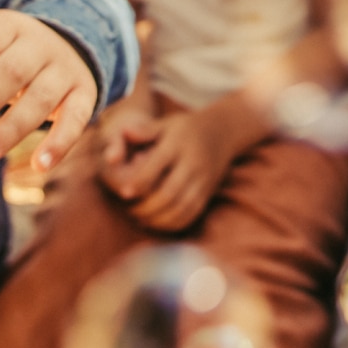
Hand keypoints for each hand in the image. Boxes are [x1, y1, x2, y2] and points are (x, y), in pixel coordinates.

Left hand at [0, 10, 96, 169]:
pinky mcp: (85, 93)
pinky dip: (62, 141)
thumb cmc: (1, 56)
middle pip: (11, 73)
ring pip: (41, 99)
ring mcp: (64, 69)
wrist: (67, 43)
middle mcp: (39, 45)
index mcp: (7, 27)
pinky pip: (77, 117)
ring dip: (11, 129)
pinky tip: (40, 165)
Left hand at [99, 104, 241, 232]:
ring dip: (157, 219)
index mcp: (178, 145)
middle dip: (145, 207)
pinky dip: (172, 224)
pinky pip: (191, 214)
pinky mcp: (208, 192)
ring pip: (180, 208)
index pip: (155, 168)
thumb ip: (145, 130)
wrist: (224, 131)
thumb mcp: (167, 123)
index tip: (123, 192)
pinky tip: (157, 222)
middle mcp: (192, 164)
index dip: (138, 183)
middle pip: (168, 193)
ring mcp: (202, 180)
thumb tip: (124, 131)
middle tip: (129, 209)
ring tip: (141, 218)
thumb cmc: (187, 128)